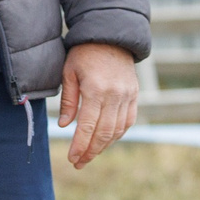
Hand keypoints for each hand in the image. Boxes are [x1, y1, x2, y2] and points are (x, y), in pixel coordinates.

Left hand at [57, 42, 138, 167]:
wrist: (111, 37)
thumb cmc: (84, 53)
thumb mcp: (69, 72)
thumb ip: (69, 100)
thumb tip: (65, 126)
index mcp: (97, 90)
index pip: (89, 126)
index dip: (80, 145)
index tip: (72, 158)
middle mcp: (115, 95)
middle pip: (104, 133)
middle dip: (91, 151)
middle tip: (79, 163)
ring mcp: (128, 96)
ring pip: (117, 130)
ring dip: (103, 146)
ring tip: (89, 155)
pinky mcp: (134, 96)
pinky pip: (128, 121)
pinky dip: (117, 134)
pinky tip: (105, 141)